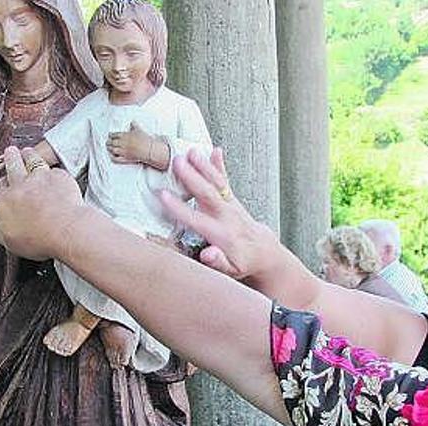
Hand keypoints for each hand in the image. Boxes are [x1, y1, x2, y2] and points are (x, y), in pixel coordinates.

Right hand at [0, 146, 86, 260]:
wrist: (67, 231)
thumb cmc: (40, 240)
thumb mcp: (11, 242)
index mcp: (4, 201)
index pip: (0, 187)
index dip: (3, 183)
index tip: (5, 181)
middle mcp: (19, 186)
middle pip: (12, 166)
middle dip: (10, 157)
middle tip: (9, 151)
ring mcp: (39, 178)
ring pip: (31, 160)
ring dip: (29, 154)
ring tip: (27, 151)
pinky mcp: (58, 176)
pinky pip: (53, 169)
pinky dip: (52, 169)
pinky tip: (52, 168)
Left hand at [108, 121, 151, 163]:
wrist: (149, 149)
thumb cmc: (145, 140)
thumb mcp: (139, 130)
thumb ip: (134, 126)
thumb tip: (132, 122)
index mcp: (124, 136)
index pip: (114, 135)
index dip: (111, 135)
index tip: (110, 135)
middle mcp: (122, 143)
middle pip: (111, 142)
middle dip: (108, 142)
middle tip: (107, 142)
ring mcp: (123, 151)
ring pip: (112, 150)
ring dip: (109, 149)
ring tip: (108, 148)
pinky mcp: (125, 158)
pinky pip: (116, 159)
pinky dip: (112, 157)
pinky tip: (111, 156)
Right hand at [158, 148, 277, 279]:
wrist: (264, 252)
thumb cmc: (242, 263)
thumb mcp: (230, 271)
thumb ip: (218, 262)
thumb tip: (208, 254)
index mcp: (220, 234)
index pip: (195, 219)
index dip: (178, 207)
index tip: (163, 195)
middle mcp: (226, 216)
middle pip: (207, 194)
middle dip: (192, 178)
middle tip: (178, 162)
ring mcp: (230, 205)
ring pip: (216, 183)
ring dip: (203, 166)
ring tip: (191, 152)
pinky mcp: (233, 199)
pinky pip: (225, 180)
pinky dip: (220, 165)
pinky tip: (215, 151)